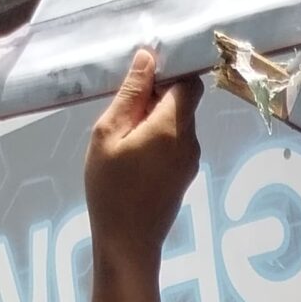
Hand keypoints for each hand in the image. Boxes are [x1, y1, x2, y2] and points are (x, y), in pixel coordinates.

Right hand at [83, 49, 201, 259]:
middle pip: (185, 101)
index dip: (171, 72)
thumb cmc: (111, 188)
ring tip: (125, 137)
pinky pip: (177, 142)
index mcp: (173, 126)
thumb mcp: (109, 134)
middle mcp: (190, 140)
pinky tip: (135, 154)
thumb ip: (131, 95)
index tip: (144, 78)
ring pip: (179, 122)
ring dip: (156, 119)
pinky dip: (159, 138)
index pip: (190, 82)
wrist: (127, 243)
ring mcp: (191, 160)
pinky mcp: (186, 174)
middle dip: (159, 96)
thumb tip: (148, 58)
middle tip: (126, 111)